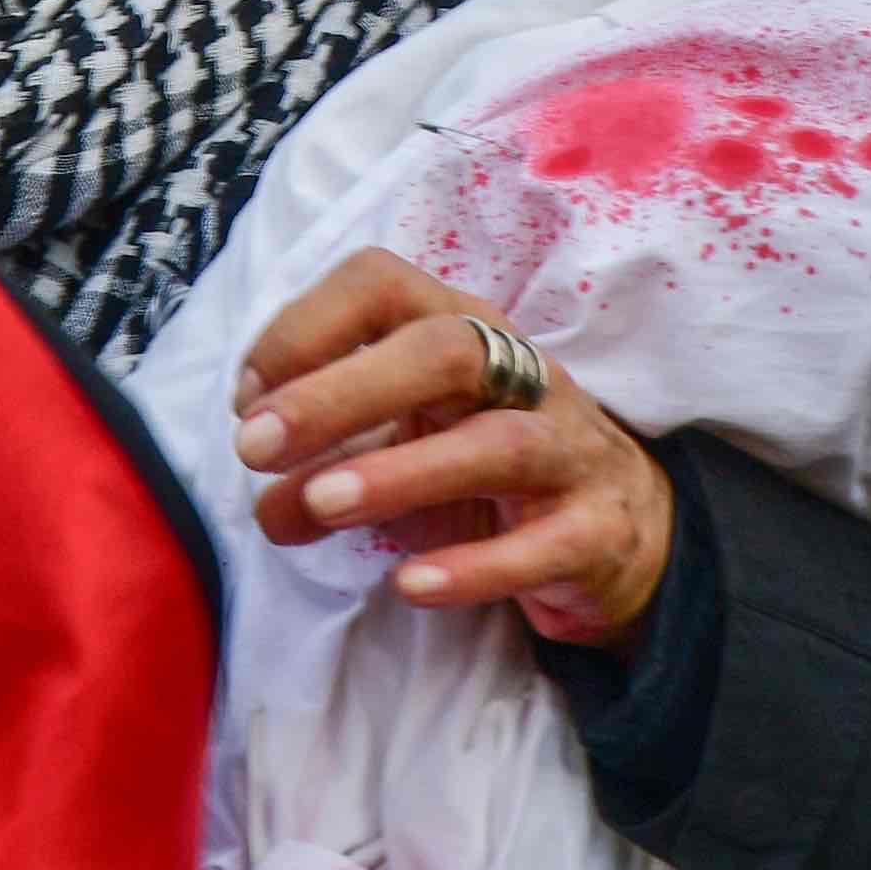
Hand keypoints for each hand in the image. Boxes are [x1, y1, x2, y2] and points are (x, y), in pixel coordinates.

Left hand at [234, 249, 674, 645]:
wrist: (622, 530)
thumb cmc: (488, 472)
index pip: (385, 284)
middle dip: (343, 392)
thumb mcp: (404, 451)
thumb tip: (267, 505)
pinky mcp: (600, 529)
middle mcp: (524, 374)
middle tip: (257, 447)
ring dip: (402, 471)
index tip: (248, 400)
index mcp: (465, 332)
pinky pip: (545, 545)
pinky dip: (476, 567)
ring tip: (320, 505)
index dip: (306, 328)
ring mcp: (570, 449)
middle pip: (446, 350)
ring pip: (498, 443)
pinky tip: (412, 585)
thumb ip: (327, 470)